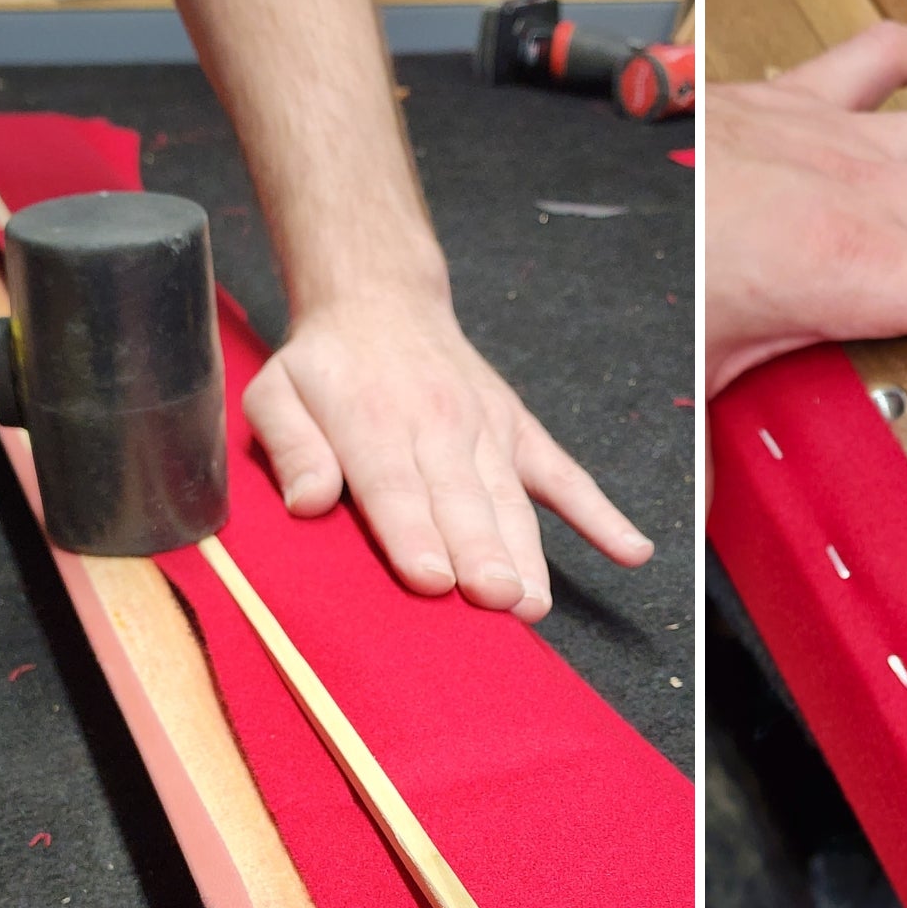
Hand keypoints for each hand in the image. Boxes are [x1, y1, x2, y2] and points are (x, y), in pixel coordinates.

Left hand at [244, 295, 653, 621]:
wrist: (380, 301)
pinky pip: (564, 476)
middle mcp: (439, 426)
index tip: (435, 582)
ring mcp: (486, 430)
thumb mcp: (276, 391)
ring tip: (535, 606)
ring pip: (510, 500)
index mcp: (374, 422)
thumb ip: (289, 446)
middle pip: (462, 501)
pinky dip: (599, 514)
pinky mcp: (518, 432)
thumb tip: (309, 501)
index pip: (396, 487)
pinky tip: (630, 550)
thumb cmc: (325, 365)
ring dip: (526, 554)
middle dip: (483, 555)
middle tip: (498, 603)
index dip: (416, 536)